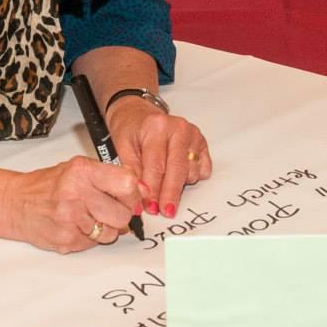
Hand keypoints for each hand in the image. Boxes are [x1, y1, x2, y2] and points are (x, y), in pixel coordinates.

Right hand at [0, 157, 143, 252]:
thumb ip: (111, 176)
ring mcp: (70, 220)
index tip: (130, 197)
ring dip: (105, 228)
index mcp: (82, 171)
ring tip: (88, 217)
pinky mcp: (66, 240)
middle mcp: (76, 194)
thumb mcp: (79, 169)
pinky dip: (89, 237)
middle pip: (123, 215)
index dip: (134, 194)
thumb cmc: (50, 185)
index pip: (127, 183)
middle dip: (121, 214)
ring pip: (111, 233)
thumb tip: (142, 190)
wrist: (16, 203)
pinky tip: (76, 225)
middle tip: (108, 209)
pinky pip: (94, 244)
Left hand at [107, 97, 213, 218]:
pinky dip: (192, 177)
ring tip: (164, 183)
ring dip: (178, 185)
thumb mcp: (122, 148)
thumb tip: (140, 196)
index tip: (150, 207)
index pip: (156, 165)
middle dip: (170, 194)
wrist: (140, 114)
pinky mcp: (203, 144)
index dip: (153, 190)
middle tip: (165, 211)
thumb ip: (132, 172)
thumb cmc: (132, 131)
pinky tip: (178, 174)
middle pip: (178, 169)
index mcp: (157, 127)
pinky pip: (203, 170)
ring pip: (192, 172)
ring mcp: (194, 136)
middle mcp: (179, 128)